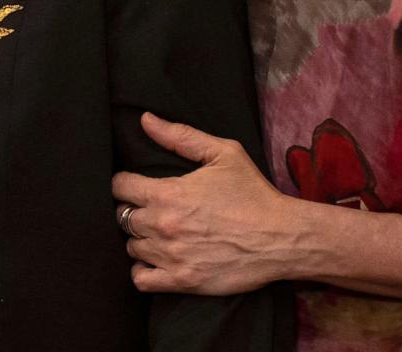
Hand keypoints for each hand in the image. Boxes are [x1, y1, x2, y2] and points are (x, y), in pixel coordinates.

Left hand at [113, 112, 296, 293]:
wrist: (280, 237)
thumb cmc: (252, 192)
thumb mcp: (222, 153)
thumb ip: (180, 135)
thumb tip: (146, 119)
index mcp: (169, 192)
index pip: (120, 187)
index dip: (123, 182)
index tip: (132, 183)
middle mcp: (163, 225)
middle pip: (123, 217)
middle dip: (131, 208)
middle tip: (147, 206)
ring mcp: (171, 256)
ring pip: (131, 246)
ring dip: (139, 237)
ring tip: (155, 231)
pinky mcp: (182, 281)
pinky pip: (141, 279)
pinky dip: (141, 269)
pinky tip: (154, 258)